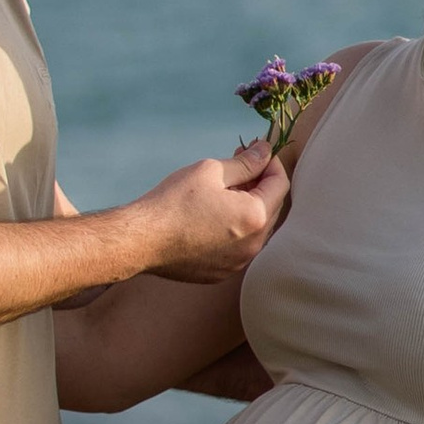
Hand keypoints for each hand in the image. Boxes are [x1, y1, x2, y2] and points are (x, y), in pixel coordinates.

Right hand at [137, 146, 287, 280]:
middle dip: (261, 185)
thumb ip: (245, 163)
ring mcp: (239, 262)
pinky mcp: (223, 272)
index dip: (272, 164)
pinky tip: (214, 216)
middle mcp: (254, 245)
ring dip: (249, 208)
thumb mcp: (211, 171)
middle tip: (240, 166)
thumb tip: (265, 151)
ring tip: (225, 191)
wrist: (143, 240)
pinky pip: (239, 246)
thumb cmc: (174, 202)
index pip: (280, 184)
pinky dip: (235, 229)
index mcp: (255, 217)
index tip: (258, 152)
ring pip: (256, 229)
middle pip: (272, 208)